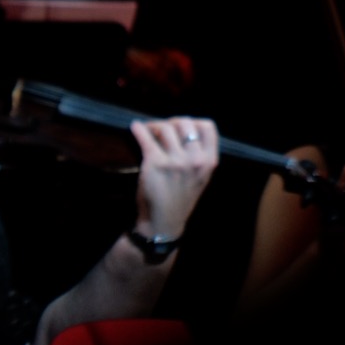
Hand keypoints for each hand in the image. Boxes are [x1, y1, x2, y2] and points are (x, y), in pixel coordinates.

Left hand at [129, 116, 219, 247]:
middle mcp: (195, 160)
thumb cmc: (181, 199)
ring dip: (154, 126)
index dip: (193, 122)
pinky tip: (135, 128)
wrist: (164, 222)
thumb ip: (199, 155)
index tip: (181, 127)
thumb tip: (181, 128)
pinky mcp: (155, 163)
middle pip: (184, 123)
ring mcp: (175, 161)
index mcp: (209, 162)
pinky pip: (145, 137)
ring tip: (148, 130)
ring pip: (165, 128)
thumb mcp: (201, 178)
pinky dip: (139, 129)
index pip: (207, 127)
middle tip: (161, 128)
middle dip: (171, 122)